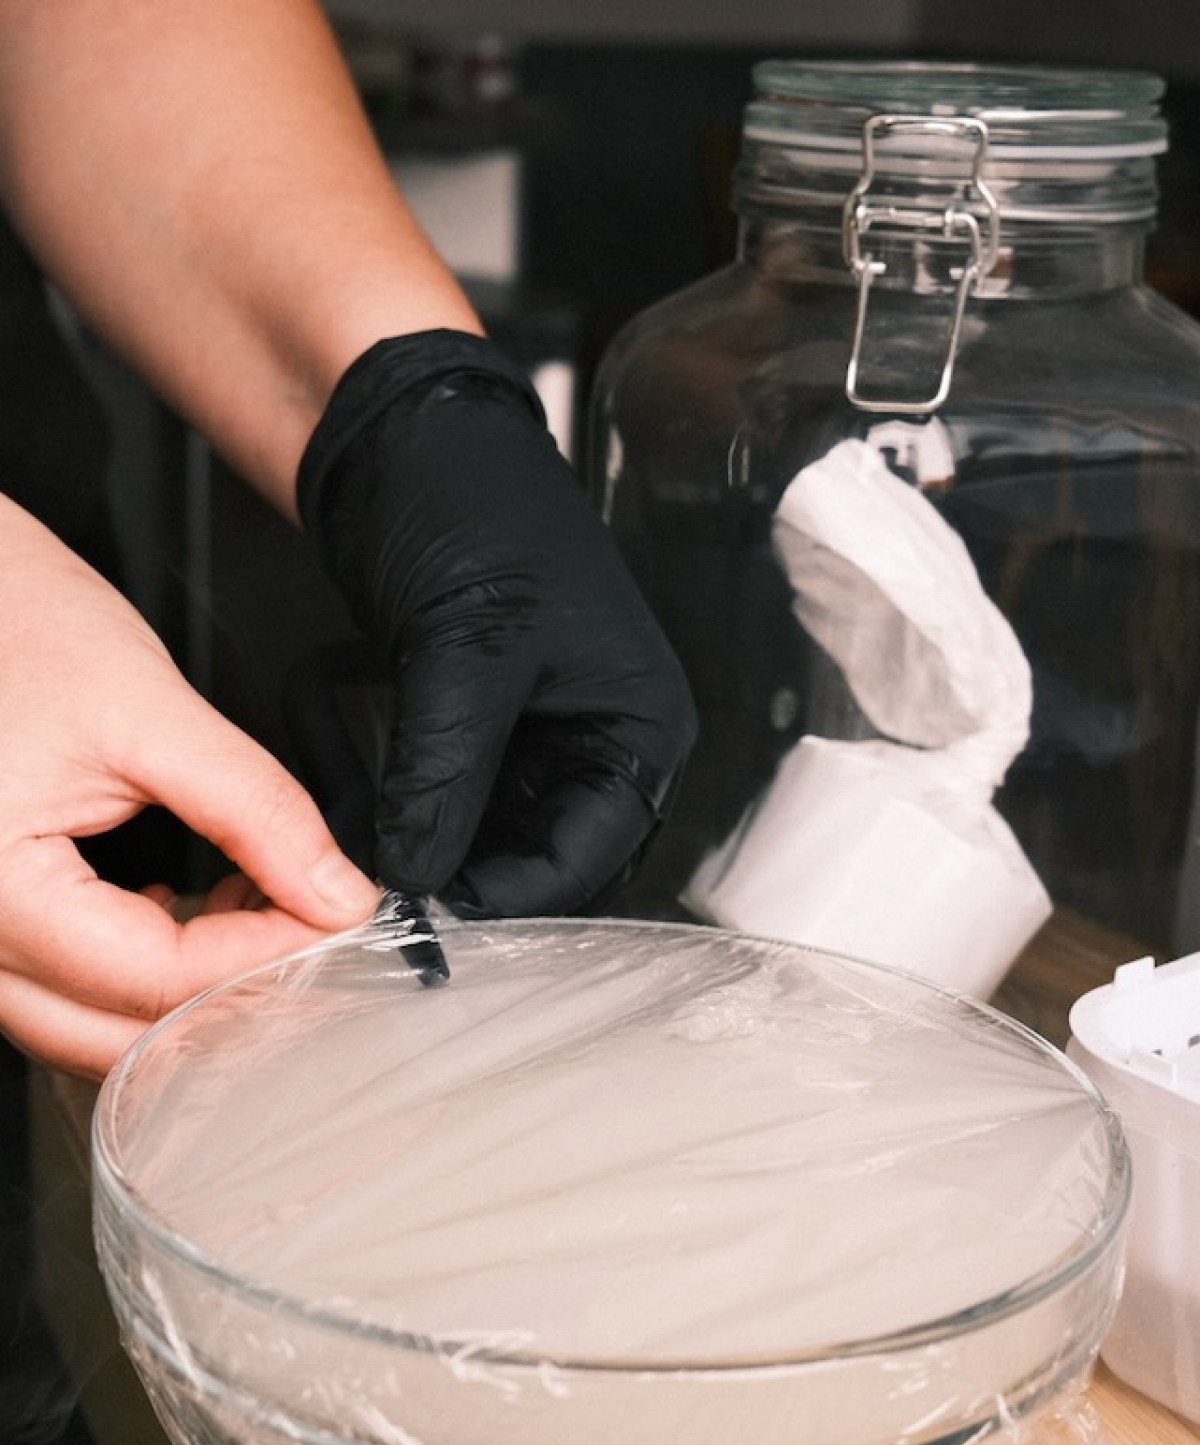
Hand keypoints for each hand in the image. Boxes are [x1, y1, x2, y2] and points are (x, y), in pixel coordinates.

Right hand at [0, 500, 378, 1077]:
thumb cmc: (16, 621)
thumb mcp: (150, 711)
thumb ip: (254, 809)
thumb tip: (337, 894)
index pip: (155, 978)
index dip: (265, 957)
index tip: (340, 921)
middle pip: (117, 1036)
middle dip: (231, 1003)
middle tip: (318, 947)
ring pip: (90, 1026)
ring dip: (190, 995)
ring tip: (270, 923)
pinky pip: (69, 984)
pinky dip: (147, 968)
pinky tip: (204, 914)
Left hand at [296, 331, 696, 916]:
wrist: (404, 436)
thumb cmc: (477, 505)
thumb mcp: (467, 650)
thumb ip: (442, 773)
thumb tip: (411, 870)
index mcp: (639, 723)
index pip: (592, 854)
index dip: (515, 892)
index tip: (436, 909)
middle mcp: (596, 738)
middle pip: (538, 855)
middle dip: (462, 868)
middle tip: (390, 882)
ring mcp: (532, 732)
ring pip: (481, 833)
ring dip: (418, 835)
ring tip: (357, 828)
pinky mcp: (473, 721)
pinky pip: (438, 792)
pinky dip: (393, 798)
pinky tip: (352, 784)